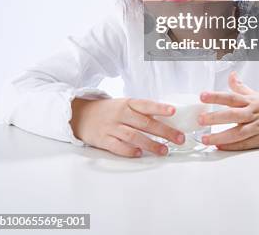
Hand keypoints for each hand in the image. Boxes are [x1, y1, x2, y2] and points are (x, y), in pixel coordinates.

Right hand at [70, 97, 184, 157]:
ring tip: (164, 150)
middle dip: (164, 131)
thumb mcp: (124, 105)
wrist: (80, 115)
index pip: (146, 105)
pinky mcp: (103, 140)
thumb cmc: (108, 111)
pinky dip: (129, 151)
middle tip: (178, 138)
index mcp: (128, 103)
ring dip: (151, 144)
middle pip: (145, 123)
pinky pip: (118, 146)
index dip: (160, 108)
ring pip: (134, 136)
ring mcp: (112, 127)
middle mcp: (121, 114)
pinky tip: (140, 154)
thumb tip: (164, 120)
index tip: (173, 111)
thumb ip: (141, 112)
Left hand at [198, 71, 258, 150]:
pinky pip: (245, 144)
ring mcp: (258, 128)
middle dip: (215, 117)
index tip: (202, 95)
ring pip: (237, 133)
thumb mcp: (257, 93)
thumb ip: (241, 87)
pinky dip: (232, 146)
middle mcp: (253, 114)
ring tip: (205, 138)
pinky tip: (220, 146)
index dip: (216, 96)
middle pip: (232, 115)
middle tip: (200, 119)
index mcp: (251, 101)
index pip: (231, 97)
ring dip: (220, 136)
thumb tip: (231, 75)